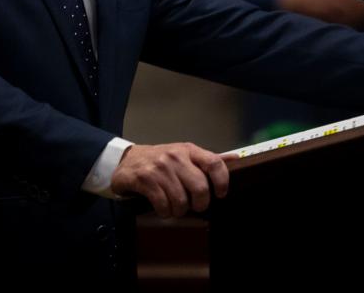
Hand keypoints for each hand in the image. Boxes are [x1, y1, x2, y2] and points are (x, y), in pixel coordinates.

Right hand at [109, 142, 230, 217]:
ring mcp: (160, 168)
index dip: (222, 181)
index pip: (214, 163)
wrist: (127, 159)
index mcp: (189, 150)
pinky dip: (165, 212)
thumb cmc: (162, 160)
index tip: (221, 194)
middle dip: (200, 203)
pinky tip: (162, 208)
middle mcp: (176, 157)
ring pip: (181, 200)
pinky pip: (163, 205)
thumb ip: (209, 160)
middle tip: (194, 206)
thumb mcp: (185, 155)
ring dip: (179, 211)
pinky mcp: (145, 179)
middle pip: (200, 187)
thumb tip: (236, 158)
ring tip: (175, 208)